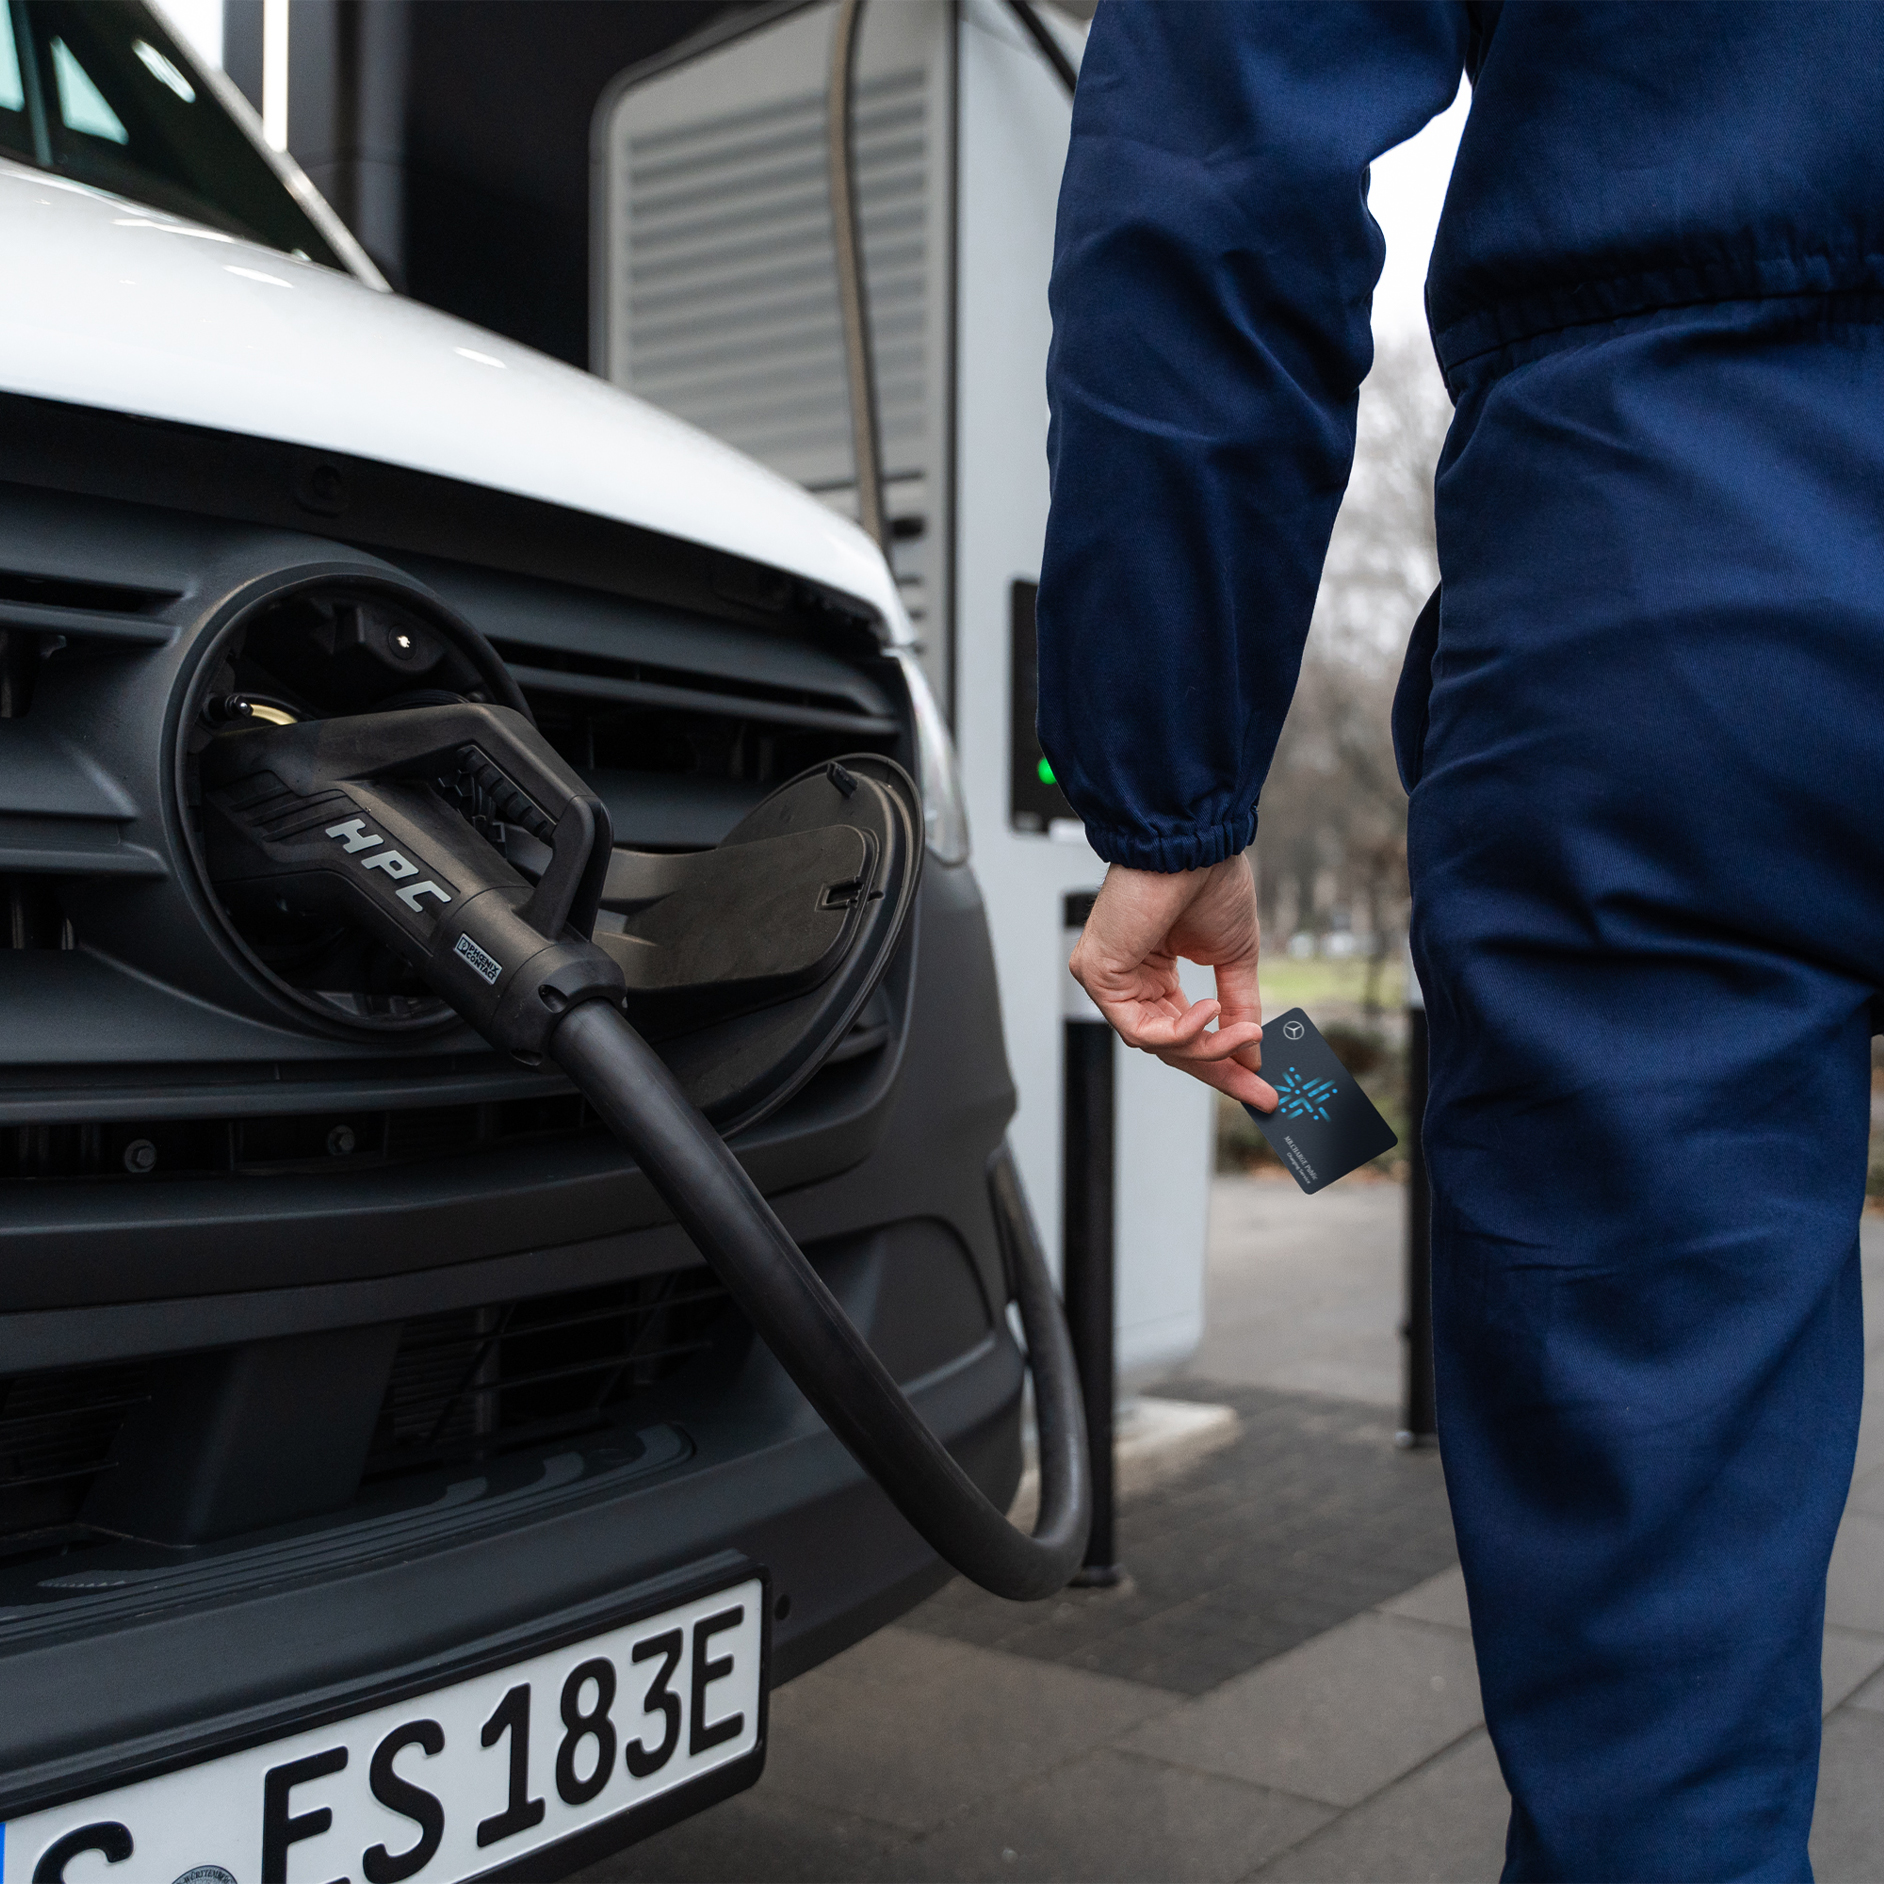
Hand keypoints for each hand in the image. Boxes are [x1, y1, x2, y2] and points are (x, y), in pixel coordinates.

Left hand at [1068, 855, 1275, 1110]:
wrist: (1191, 843)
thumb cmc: (1206, 881)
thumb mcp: (1233, 958)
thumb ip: (1238, 1008)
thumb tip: (1252, 1055)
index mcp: (1156, 971)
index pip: (1185, 1030)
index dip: (1223, 1060)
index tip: (1258, 1085)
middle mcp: (1129, 977)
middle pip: (1171, 1045)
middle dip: (1219, 1069)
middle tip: (1258, 1088)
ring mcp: (1109, 977)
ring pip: (1158, 1042)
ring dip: (1208, 1046)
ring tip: (1243, 1035)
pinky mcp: (1096, 974)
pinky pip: (1138, 1029)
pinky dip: (1179, 1031)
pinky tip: (1207, 1012)